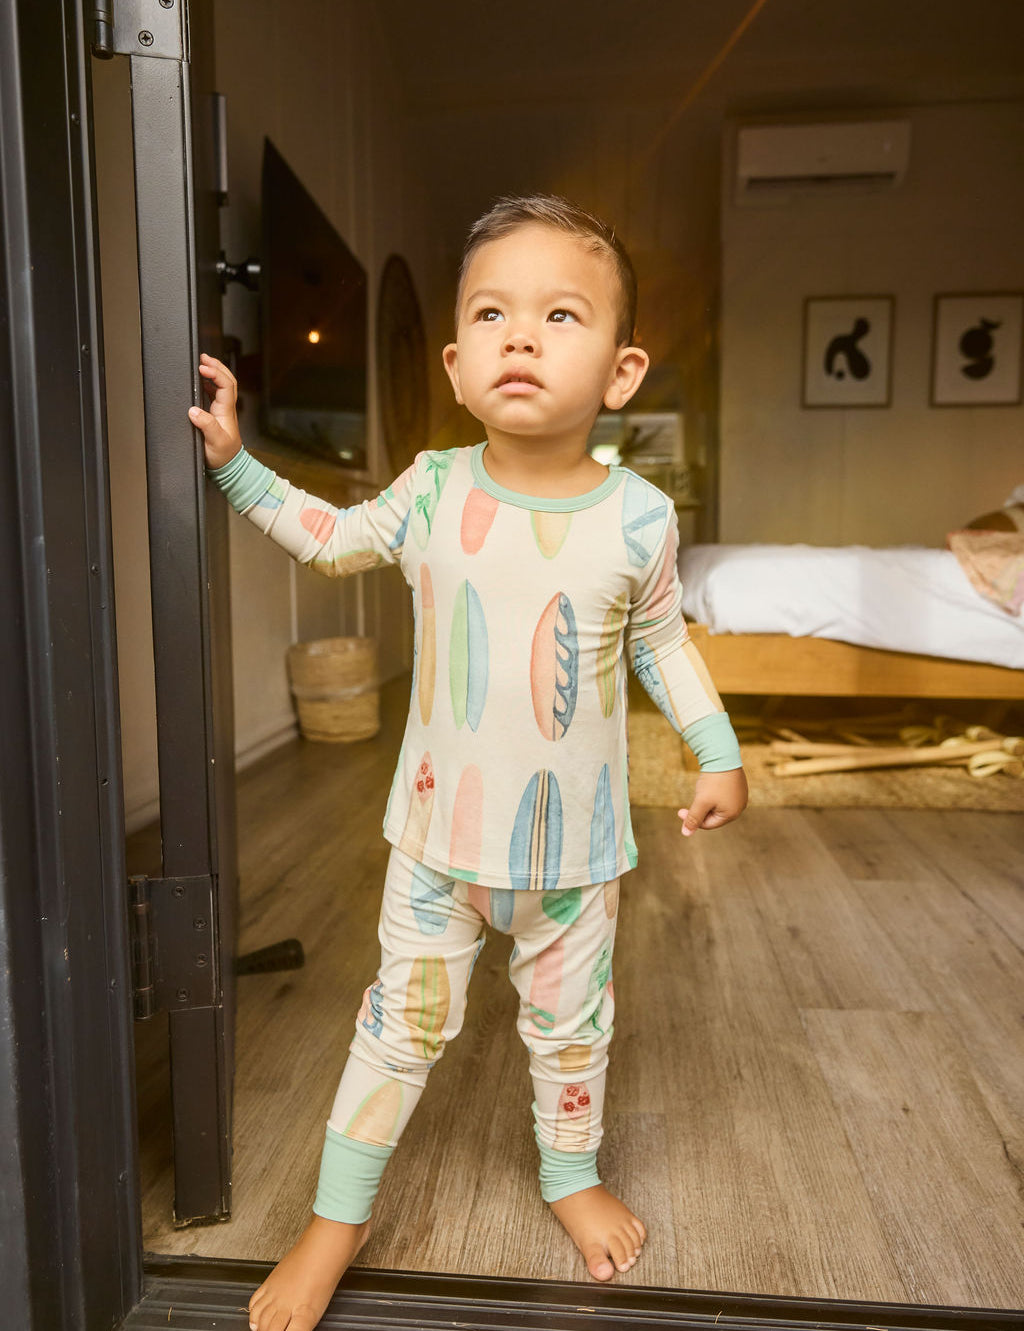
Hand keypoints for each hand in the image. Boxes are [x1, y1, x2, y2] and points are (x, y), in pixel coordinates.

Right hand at [188, 352, 241, 469]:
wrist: (228, 468)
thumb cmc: (222, 456)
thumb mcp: (214, 442)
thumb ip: (206, 425)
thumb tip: (194, 410)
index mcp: (226, 412)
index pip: (226, 385)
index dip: (216, 373)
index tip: (203, 367)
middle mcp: (226, 409)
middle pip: (227, 381)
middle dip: (217, 366)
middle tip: (204, 357)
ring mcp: (223, 411)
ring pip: (223, 386)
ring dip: (214, 373)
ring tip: (203, 364)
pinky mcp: (217, 415)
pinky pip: (215, 395)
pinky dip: (209, 384)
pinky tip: (202, 382)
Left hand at [678, 768, 747, 837]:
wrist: (723, 755)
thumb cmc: (713, 781)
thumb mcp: (701, 802)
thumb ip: (693, 818)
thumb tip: (686, 834)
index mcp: (733, 814)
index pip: (708, 824)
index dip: (693, 819)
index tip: (680, 811)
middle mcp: (740, 806)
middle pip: (713, 815)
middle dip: (701, 808)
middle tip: (695, 795)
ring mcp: (740, 795)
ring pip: (717, 804)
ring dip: (706, 800)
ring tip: (704, 787)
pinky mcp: (738, 785)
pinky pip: (722, 795)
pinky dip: (713, 792)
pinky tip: (711, 781)